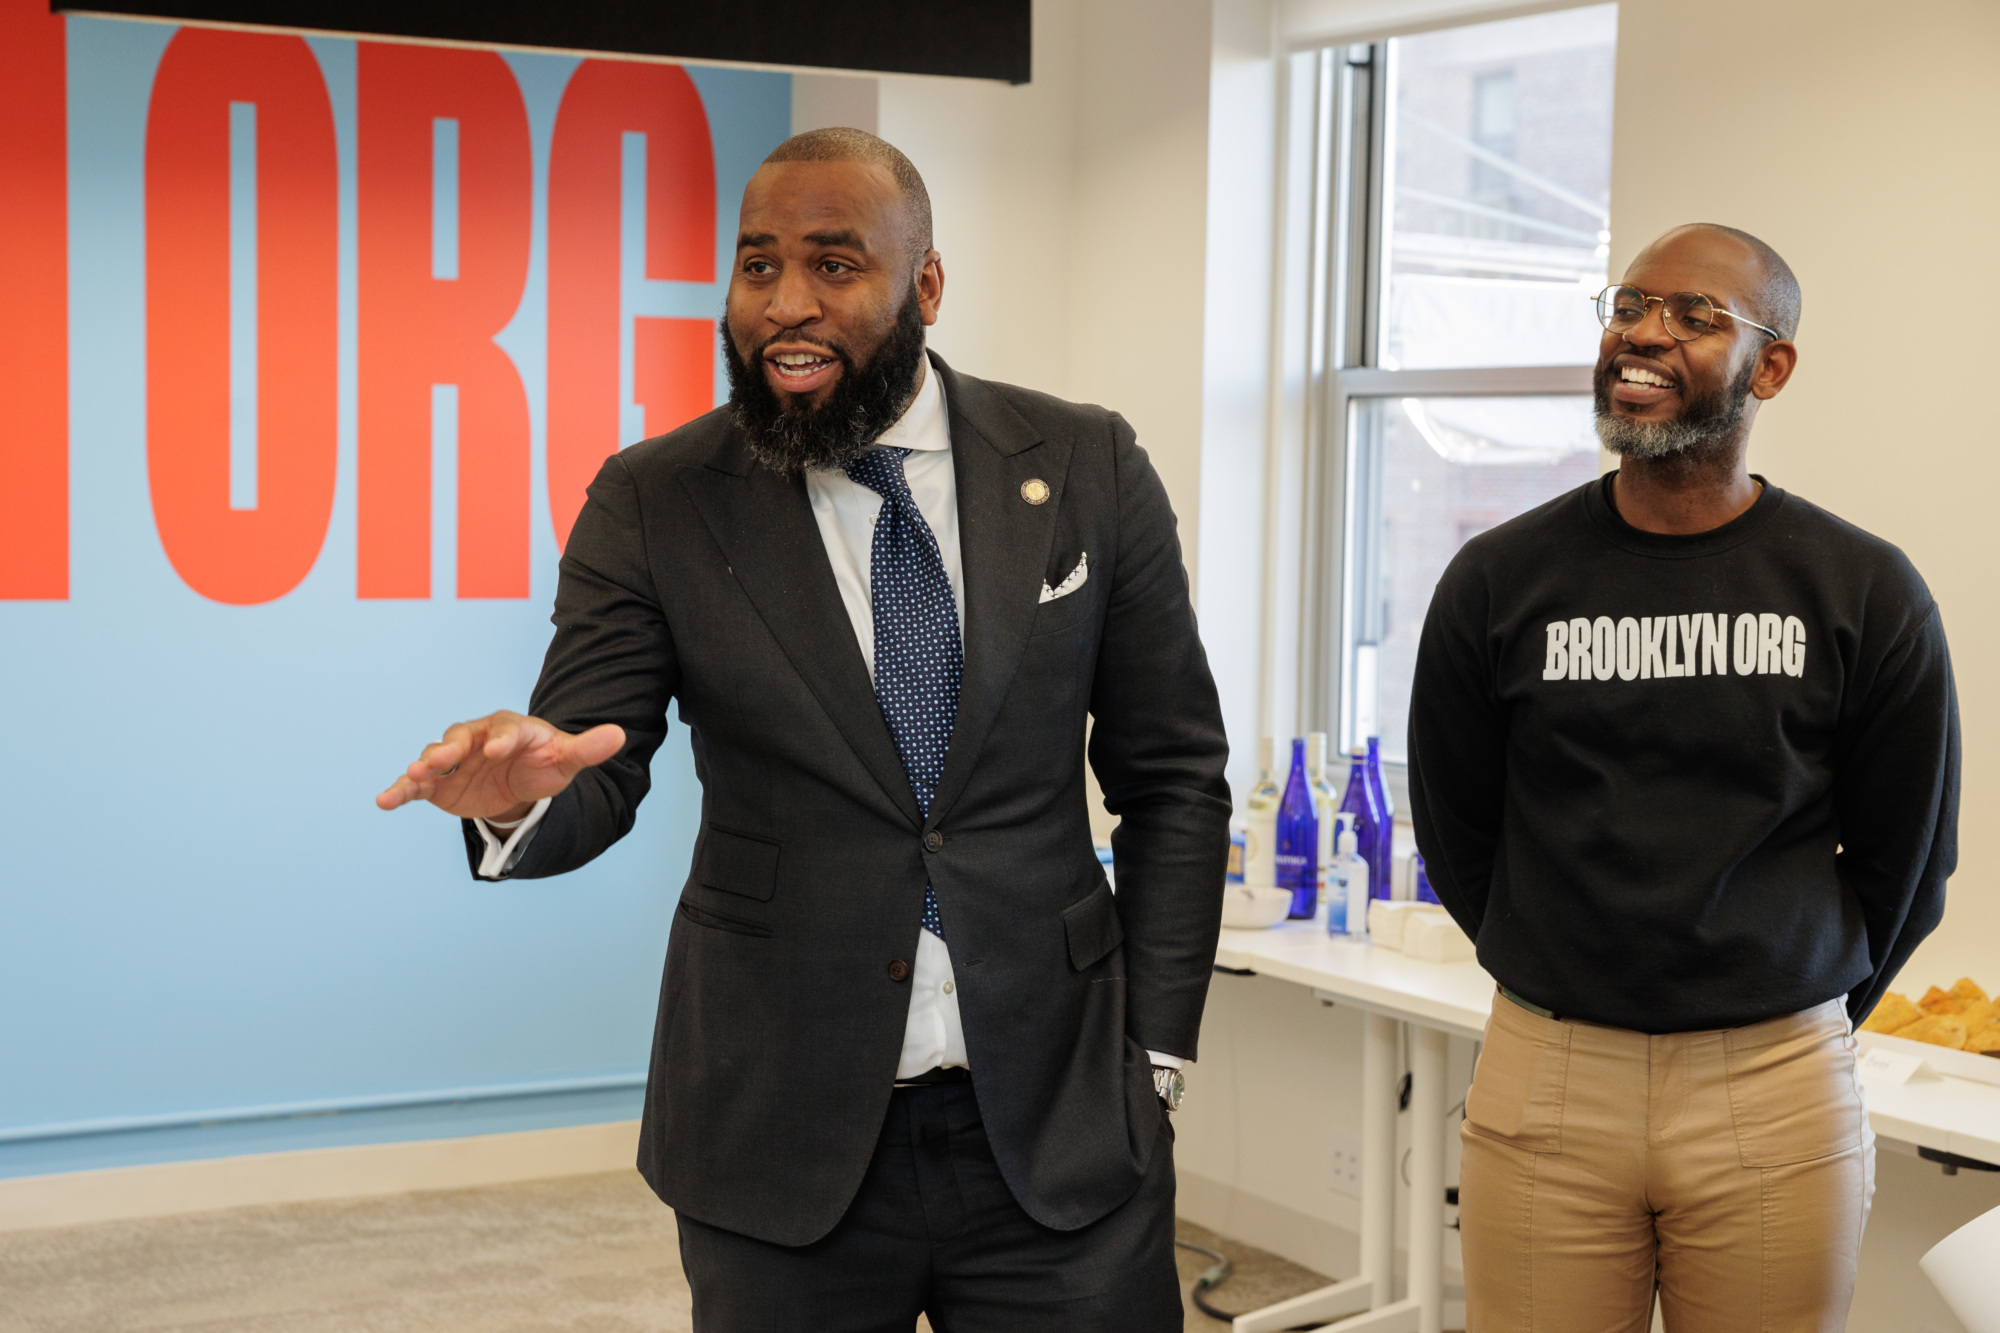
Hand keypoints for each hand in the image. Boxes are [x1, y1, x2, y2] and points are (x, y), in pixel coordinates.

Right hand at [375, 711, 624, 821]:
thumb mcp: (566, 758)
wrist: (519, 780)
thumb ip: (588, 748)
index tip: (498, 749)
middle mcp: (476, 739)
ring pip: (435, 759)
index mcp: (509, 729)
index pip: (505, 730)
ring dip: (423, 767)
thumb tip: (620, 735)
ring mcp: (455, 760)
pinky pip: (417, 786)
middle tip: (442, 760)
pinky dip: (401, 791)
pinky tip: (385, 800)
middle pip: (461, 739)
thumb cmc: (543, 762)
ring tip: (413, 777)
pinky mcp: (438, 784)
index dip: (502, 738)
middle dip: (451, 749)